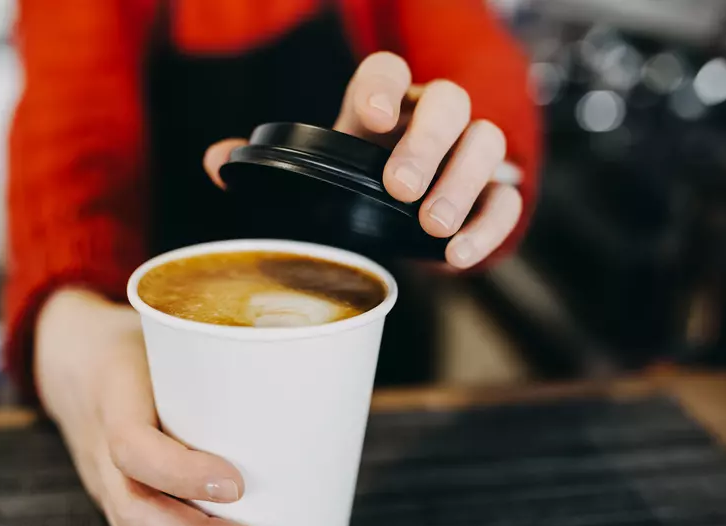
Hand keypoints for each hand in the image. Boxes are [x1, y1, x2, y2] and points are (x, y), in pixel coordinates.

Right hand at [34, 288, 266, 525]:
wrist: (70, 355)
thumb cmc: (136, 340)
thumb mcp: (166, 330)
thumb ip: (215, 352)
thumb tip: (296, 371)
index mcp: (114, 393)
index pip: (132, 443)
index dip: (181, 471)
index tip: (237, 484)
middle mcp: (98, 443)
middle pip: (134, 506)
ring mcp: (99, 475)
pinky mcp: (110, 493)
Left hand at [204, 52, 521, 268]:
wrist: (400, 220)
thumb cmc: (355, 187)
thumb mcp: (314, 174)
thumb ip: (269, 166)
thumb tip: (217, 163)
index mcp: (383, 106)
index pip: (388, 71)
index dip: (382, 85)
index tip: (369, 117)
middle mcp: (431, 120)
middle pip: (449, 102)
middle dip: (427, 142)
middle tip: (399, 187)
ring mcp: (467, 154)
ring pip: (487, 142)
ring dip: (463, 181)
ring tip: (433, 224)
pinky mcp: (492, 194)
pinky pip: (507, 199)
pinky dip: (490, 225)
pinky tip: (459, 254)